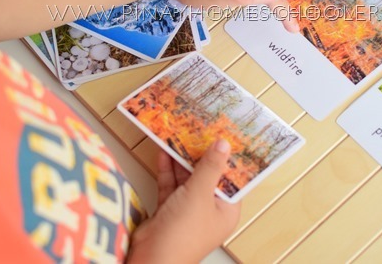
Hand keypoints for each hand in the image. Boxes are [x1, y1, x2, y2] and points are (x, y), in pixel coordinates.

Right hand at [127, 140, 240, 263]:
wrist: (150, 259)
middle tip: (199, 130)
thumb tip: (223, 145)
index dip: (227, 158)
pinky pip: (171, 185)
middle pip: (208, 176)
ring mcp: (188, 211)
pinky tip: (165, 151)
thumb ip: (210, 168)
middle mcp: (209, 210)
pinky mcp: (169, 210)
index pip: (231, 179)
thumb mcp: (199, 194)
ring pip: (187, 179)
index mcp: (226, 210)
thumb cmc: (182, 234)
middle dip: (201, 155)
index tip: (224, 136)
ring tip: (180, 135)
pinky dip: (168, 170)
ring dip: (182, 160)